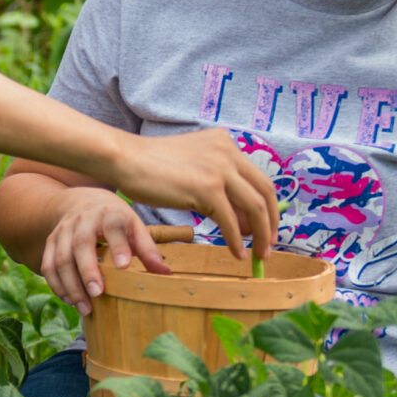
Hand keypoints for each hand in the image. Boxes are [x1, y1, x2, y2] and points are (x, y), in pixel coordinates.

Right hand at [39, 187, 174, 314]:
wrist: (82, 200)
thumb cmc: (114, 219)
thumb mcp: (134, 226)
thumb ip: (147, 248)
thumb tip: (165, 274)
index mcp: (109, 214)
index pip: (113, 227)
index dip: (118, 246)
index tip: (124, 266)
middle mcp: (83, 220)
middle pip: (80, 244)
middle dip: (87, 270)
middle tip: (98, 293)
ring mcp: (63, 231)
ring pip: (60, 259)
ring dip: (71, 285)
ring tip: (85, 308)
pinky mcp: (51, 242)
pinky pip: (48, 266)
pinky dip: (56, 285)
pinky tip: (69, 300)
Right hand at [109, 129, 279, 266]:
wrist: (125, 159)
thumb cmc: (151, 166)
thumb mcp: (193, 167)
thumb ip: (218, 184)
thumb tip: (245, 221)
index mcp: (225, 142)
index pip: (258, 178)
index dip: (268, 206)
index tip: (267, 227)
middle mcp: (228, 152)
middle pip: (265, 192)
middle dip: (271, 222)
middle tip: (269, 244)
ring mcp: (219, 169)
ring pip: (255, 208)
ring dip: (259, 235)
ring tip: (259, 254)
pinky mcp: (208, 188)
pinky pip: (230, 222)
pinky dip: (236, 241)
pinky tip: (236, 254)